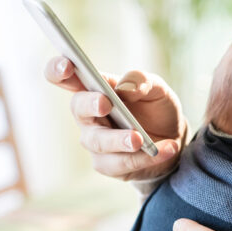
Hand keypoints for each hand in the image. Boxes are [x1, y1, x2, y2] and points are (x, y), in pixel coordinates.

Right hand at [44, 56, 186, 179]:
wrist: (173, 139)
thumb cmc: (156, 109)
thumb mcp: (157, 89)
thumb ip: (143, 81)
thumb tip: (126, 87)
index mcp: (95, 88)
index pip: (66, 77)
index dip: (58, 70)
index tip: (67, 66)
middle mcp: (88, 115)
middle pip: (78, 108)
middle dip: (91, 105)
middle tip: (106, 103)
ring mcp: (95, 141)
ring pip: (99, 142)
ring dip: (120, 140)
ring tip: (140, 139)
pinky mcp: (108, 165)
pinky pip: (121, 163)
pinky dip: (145, 158)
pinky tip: (166, 149)